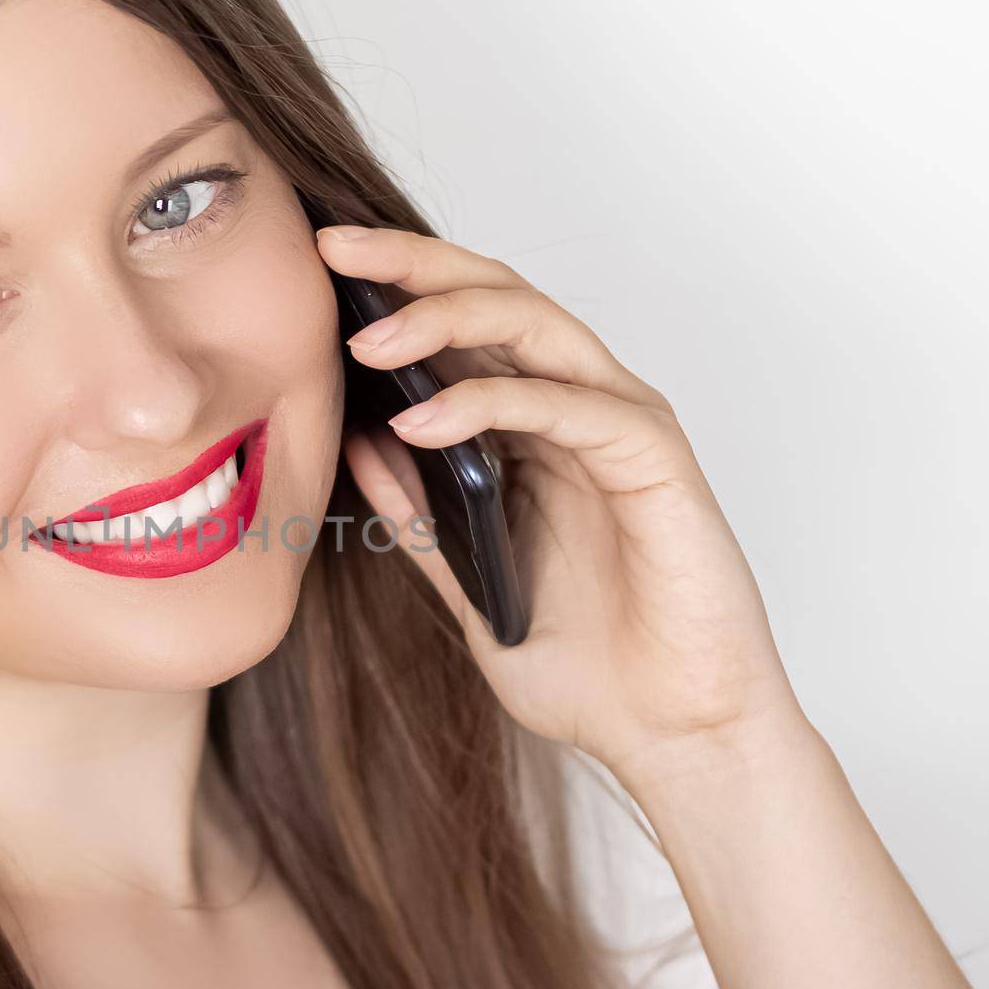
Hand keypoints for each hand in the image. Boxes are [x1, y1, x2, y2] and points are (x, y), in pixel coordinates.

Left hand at [317, 223, 803, 776]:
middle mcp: (581, 410)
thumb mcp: (469, 585)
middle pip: (498, 298)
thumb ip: (420, 517)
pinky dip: (491, 404)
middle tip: (332, 249)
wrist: (672, 740)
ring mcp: (623, 429)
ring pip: (536, 328)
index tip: (317, 267)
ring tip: (368, 338)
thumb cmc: (587, 669)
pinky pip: (570, 406)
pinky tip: (420, 423)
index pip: (465, 326)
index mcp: (537, 431)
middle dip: (412, 266)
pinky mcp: (656, 464)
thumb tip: (361, 444)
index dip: (397, 287)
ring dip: (446, 320)